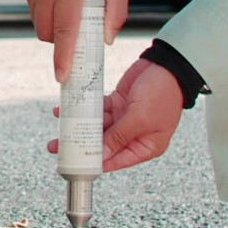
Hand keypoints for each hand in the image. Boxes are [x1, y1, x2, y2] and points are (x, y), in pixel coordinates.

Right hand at [22, 0, 129, 81]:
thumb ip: (116, 12)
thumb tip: (106, 39)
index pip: (66, 31)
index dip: (63, 57)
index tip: (62, 75)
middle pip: (48, 34)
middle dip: (61, 43)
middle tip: (76, 36)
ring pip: (39, 24)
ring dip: (53, 29)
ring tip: (69, 13)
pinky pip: (35, 11)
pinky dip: (47, 14)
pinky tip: (60, 0)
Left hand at [45, 57, 184, 172]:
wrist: (166, 63)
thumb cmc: (164, 93)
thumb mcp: (140, 119)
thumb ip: (118, 136)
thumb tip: (101, 154)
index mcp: (146, 146)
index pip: (118, 160)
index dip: (97, 163)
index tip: (76, 164)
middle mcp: (135, 134)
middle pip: (105, 144)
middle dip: (82, 145)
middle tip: (60, 148)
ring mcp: (126, 118)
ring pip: (99, 127)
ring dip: (81, 127)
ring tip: (61, 129)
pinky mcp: (119, 103)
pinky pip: (99, 109)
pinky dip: (85, 109)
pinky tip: (70, 110)